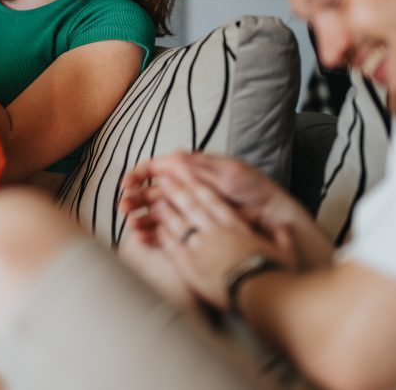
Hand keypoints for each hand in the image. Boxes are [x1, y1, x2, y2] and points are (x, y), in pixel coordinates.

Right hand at [121, 151, 332, 267]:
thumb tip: (173, 157)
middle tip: (124, 207)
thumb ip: (199, 165)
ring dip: (141, 217)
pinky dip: (153, 234)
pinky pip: (167, 232)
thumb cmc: (253, 188)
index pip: (158, 168)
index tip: (128, 182)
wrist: (271, 215)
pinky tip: (144, 238)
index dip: (140, 174)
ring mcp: (188, 210)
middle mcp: (186, 189)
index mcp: (191, 170)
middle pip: (151, 191)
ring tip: (133, 224)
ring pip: (156, 213)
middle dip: (135, 198)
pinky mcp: (192, 229)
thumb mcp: (228, 171)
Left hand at [151, 174, 296, 309]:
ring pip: (179, 223)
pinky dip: (163, 236)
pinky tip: (156, 229)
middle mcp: (216, 233)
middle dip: (177, 190)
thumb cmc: (273, 276)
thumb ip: (283, 238)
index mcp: (236, 227)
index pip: (214, 201)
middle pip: (192, 206)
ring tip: (155, 200)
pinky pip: (172, 247)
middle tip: (164, 179)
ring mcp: (201, 248)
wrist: (261, 293)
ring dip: (166, 210)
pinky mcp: (191, 267)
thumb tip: (286, 229)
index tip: (191, 177)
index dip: (199, 186)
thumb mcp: (285, 253)